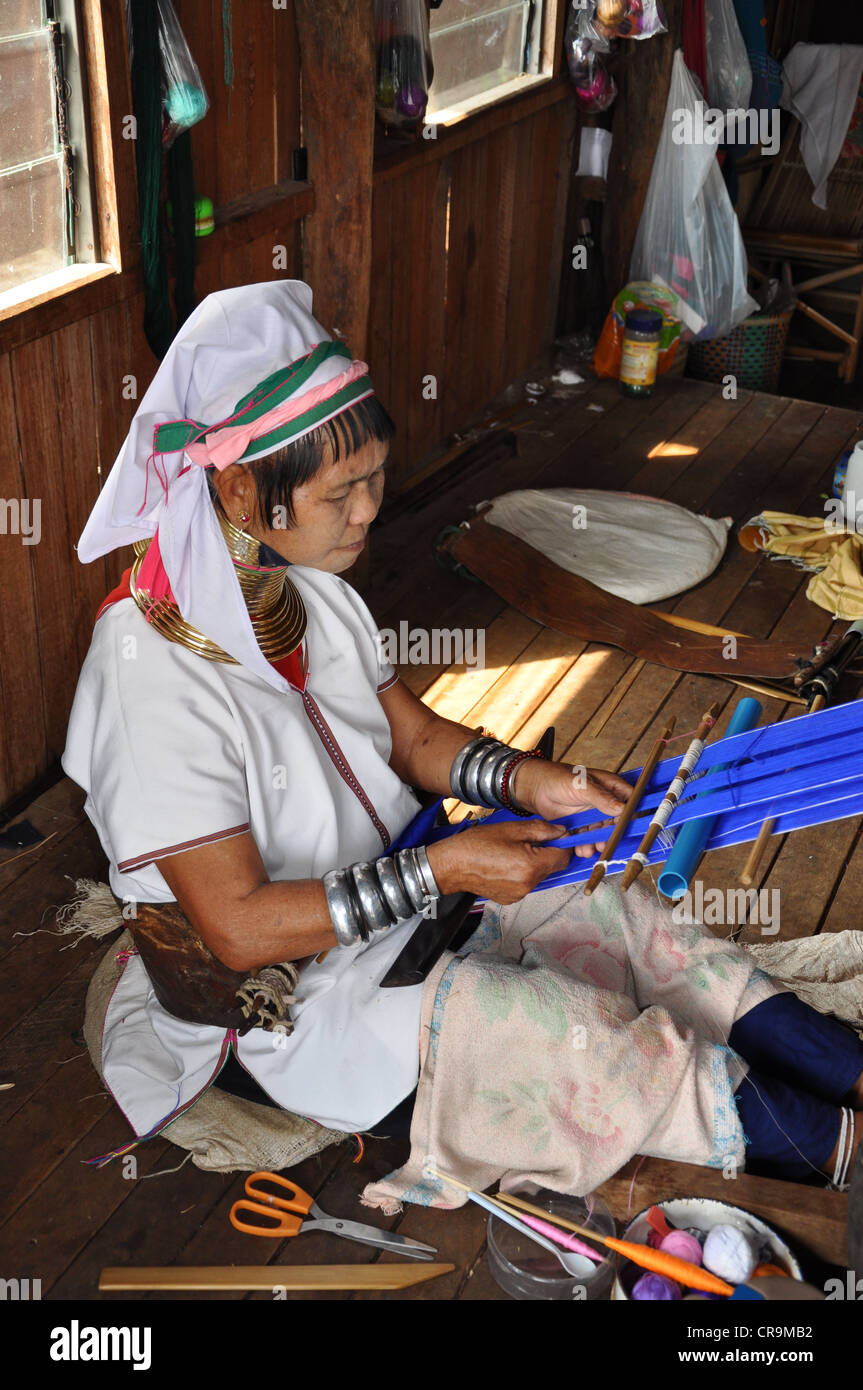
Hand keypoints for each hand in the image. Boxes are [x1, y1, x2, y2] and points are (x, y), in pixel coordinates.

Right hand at [426, 820, 571, 903]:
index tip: (556, 837)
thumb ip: (541, 830)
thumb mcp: (511, 829)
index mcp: (531, 866)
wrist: (451, 866)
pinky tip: (504, 864)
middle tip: (525, 841)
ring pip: (538, 876)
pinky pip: (525, 884)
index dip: (562, 846)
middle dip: (545, 854)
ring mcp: (519, 894)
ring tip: (510, 852)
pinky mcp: (510, 899)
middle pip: (551, 868)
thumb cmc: (477, 845)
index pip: (563, 858)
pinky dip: (521, 874)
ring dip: (532, 864)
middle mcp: (529, 884)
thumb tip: (561, 832)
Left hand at [511, 760, 630, 857]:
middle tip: (604, 844)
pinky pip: (587, 837)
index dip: (630, 815)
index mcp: (611, 787)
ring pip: (601, 832)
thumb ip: (602, 797)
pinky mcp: (581, 825)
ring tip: (589, 850)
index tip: (627, 828)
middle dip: (610, 835)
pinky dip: (585, 845)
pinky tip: (580, 850)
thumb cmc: (559, 778)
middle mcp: (605, 802)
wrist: (536, 788)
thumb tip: (622, 808)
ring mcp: (593, 815)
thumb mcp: (582, 785)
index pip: (629, 802)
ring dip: (596, 842)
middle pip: (615, 822)